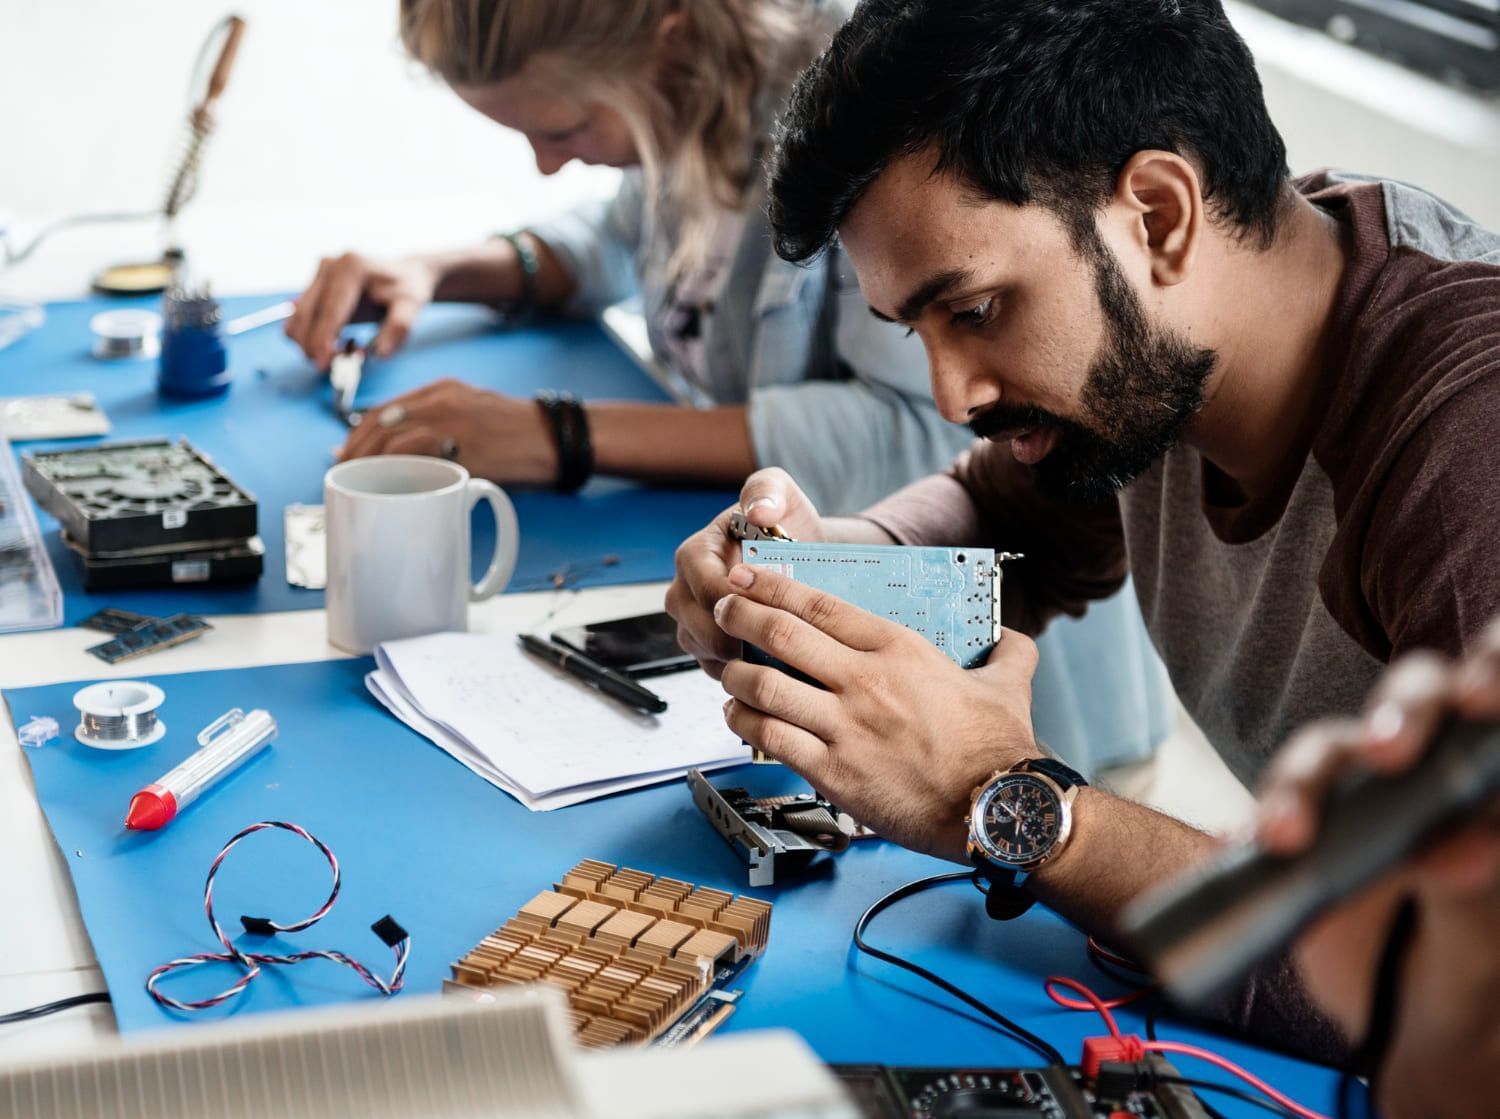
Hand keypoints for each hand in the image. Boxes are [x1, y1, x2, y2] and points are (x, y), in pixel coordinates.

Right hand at [286, 252, 439, 368]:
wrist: (403, 275)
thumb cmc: (406, 290)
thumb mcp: (412, 307)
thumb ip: (398, 329)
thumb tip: (379, 354)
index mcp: (352, 267)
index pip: (329, 310)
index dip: (322, 339)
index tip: (322, 363)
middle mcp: (329, 267)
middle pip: (305, 315)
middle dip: (314, 347)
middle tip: (340, 364)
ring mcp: (317, 275)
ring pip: (296, 320)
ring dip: (310, 344)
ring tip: (344, 349)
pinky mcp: (312, 288)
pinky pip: (298, 320)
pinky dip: (310, 338)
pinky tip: (336, 340)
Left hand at [338, 379, 558, 486]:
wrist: (558, 437)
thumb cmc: (522, 433)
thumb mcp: (478, 412)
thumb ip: (446, 424)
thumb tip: (413, 455)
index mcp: (443, 390)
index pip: (385, 408)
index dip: (359, 433)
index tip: (346, 452)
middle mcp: (441, 400)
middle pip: (379, 422)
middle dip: (354, 450)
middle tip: (344, 474)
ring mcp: (450, 422)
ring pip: (390, 438)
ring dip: (367, 464)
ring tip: (359, 484)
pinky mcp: (463, 447)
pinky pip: (415, 455)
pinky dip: (393, 470)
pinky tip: (386, 485)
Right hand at [665, 468, 825, 679]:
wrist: (801, 555)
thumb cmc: (786, 523)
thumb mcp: (781, 494)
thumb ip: (768, 491)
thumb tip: (759, 511)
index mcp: (695, 554)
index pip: (702, 584)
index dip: (732, 599)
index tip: (767, 607)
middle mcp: (684, 590)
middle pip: (695, 625)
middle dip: (733, 636)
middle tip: (774, 642)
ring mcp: (692, 622)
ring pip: (702, 652)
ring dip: (737, 660)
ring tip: (776, 657)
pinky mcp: (706, 648)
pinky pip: (715, 669)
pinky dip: (740, 673)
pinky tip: (770, 668)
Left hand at [712, 563, 1040, 861]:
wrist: (998, 810)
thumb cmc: (1000, 749)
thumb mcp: (1009, 682)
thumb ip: (1007, 650)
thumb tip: (1009, 635)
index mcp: (900, 650)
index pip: (820, 605)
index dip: (774, 584)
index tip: (748, 575)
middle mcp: (865, 682)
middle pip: (782, 634)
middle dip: (740, 614)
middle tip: (723, 607)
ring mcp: (845, 728)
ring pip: (765, 686)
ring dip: (735, 674)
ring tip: (727, 670)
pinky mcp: (833, 772)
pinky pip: (771, 738)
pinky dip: (744, 724)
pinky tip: (738, 718)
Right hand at [1255, 622, 1499, 1118]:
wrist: (1408, 1021)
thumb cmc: (1466, 962)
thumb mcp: (1481, 940)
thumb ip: (1472, 892)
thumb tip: (1464, 847)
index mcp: (1484, 774)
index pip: (1491, 692)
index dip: (1490, 672)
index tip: (1480, 700)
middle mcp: (1423, 763)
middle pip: (1409, 701)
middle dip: (1398, 715)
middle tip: (1390, 755)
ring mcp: (1354, 792)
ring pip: (1325, 754)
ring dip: (1301, 785)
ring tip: (1288, 837)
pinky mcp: (1296, 828)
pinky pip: (1264, 816)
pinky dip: (1245, 832)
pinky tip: (1236, 852)